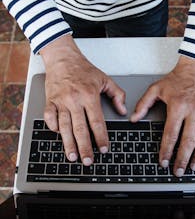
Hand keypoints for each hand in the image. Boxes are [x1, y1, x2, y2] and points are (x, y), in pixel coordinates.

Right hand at [40, 35, 126, 164]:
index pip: (97, 122)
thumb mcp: (105, 79)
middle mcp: (75, 100)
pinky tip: (57, 135)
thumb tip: (122, 111)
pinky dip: (52, 127)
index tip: (104, 149)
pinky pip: (49, 117)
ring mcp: (60, 101)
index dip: (101, 137)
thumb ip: (117, 95)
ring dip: (68, 143)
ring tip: (72, 156)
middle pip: (80, 129)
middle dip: (85, 147)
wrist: (63, 58)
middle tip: (88, 160)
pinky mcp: (50, 100)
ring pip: (64, 127)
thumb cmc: (83, 69)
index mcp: (89, 95)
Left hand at [131, 56, 194, 176]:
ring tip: (193, 167)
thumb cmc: (177, 78)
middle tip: (178, 171)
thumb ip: (143, 104)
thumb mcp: (156, 88)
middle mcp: (194, 110)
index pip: (171, 134)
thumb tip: (133, 118)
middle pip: (189, 140)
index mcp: (178, 106)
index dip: (167, 150)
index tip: (164, 161)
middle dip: (182, 159)